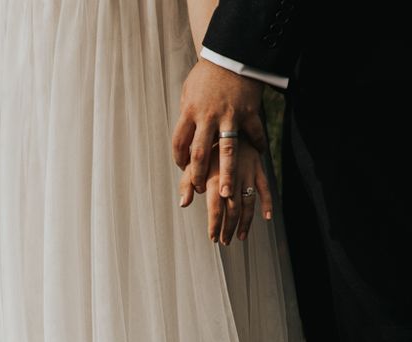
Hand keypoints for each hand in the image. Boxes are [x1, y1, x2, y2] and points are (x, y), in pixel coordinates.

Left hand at [172, 58, 264, 197]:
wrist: (231, 52)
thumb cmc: (206, 74)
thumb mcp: (188, 92)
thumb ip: (186, 117)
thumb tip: (183, 141)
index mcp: (189, 111)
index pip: (179, 143)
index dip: (179, 159)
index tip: (183, 169)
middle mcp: (208, 116)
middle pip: (200, 153)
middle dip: (198, 175)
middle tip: (199, 191)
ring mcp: (230, 114)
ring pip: (227, 150)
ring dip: (226, 174)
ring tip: (226, 193)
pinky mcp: (249, 111)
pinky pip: (254, 133)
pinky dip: (258, 145)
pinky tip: (259, 155)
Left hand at [179, 136, 272, 245]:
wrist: (229, 125)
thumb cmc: (207, 148)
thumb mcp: (193, 164)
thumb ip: (188, 184)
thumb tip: (183, 204)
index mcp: (215, 178)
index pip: (215, 208)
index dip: (214, 225)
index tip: (212, 238)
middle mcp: (233, 178)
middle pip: (232, 210)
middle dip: (228, 228)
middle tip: (225, 242)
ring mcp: (248, 174)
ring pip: (249, 203)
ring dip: (245, 222)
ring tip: (240, 237)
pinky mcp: (259, 170)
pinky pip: (265, 189)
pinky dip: (267, 204)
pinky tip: (267, 218)